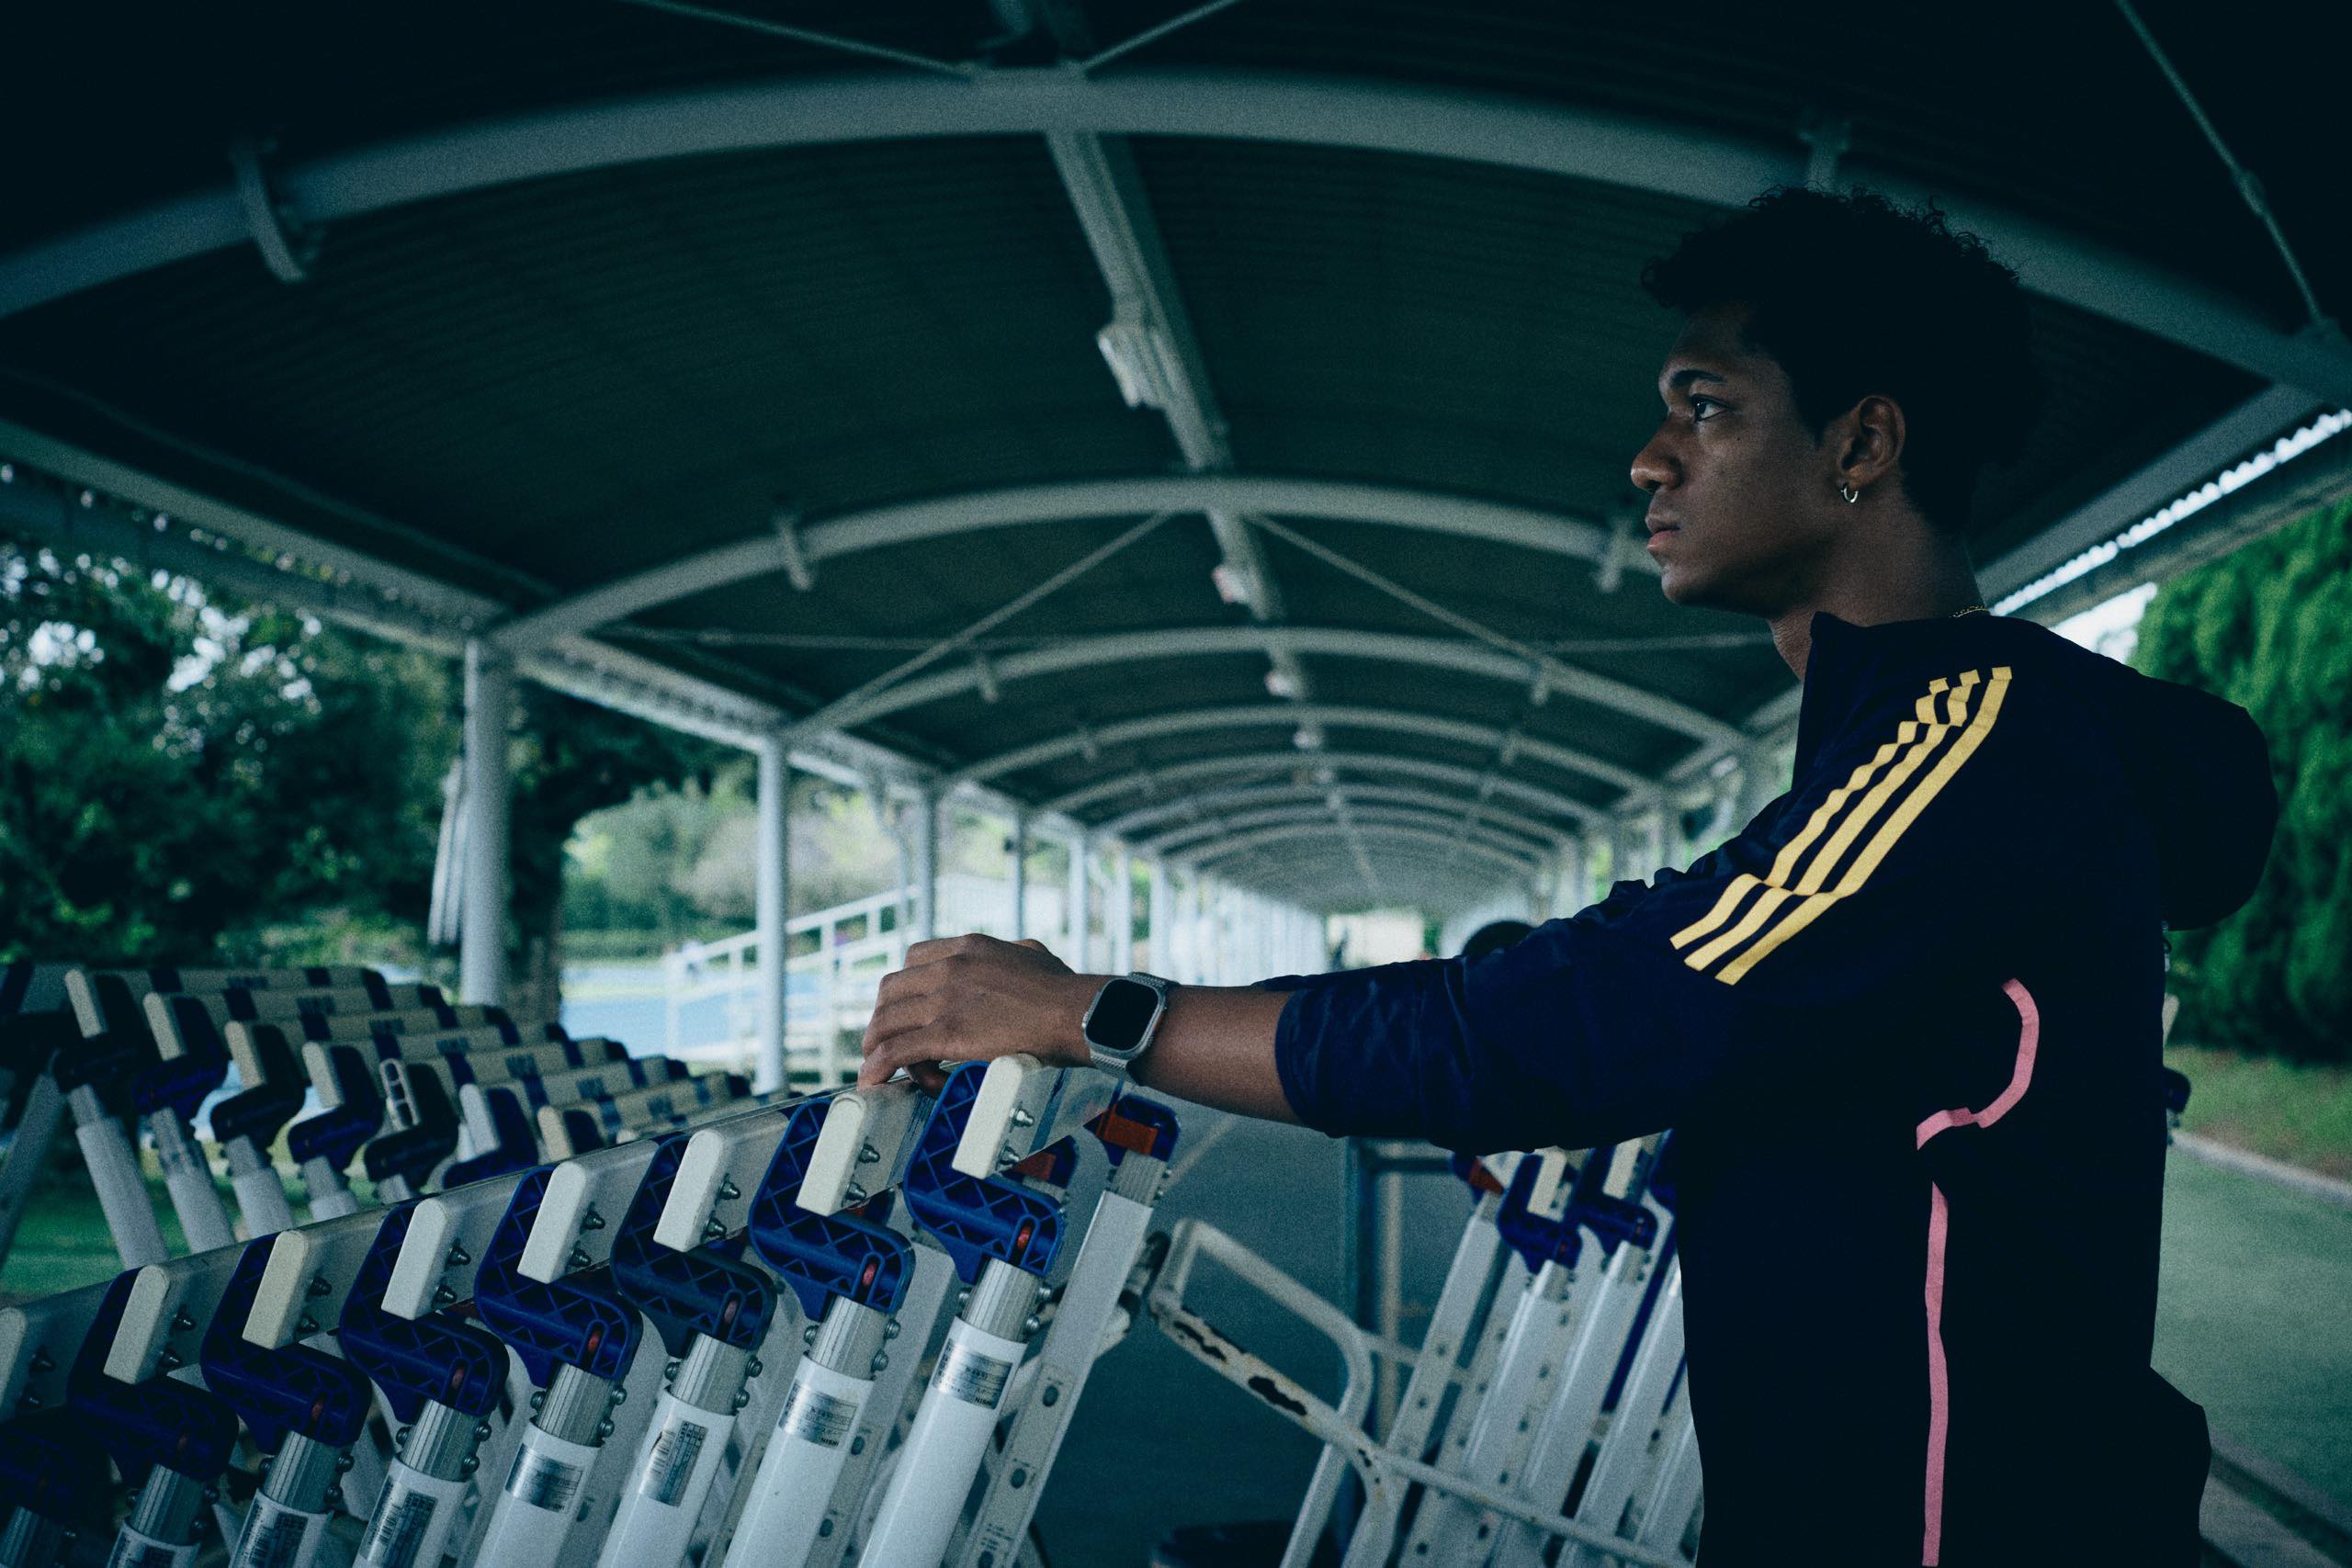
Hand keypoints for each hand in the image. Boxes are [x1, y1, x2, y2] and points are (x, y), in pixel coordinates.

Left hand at [859, 934, 1098, 1090]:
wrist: (1077, 1013)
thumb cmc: (1067, 992)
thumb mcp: (1035, 954)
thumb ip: (1016, 953)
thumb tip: (1022, 957)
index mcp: (969, 948)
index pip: (913, 958)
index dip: (904, 988)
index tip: (908, 1009)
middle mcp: (950, 967)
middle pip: (891, 990)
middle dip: (885, 1019)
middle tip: (893, 1044)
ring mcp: (944, 1000)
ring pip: (886, 1022)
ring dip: (878, 1047)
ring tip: (879, 1070)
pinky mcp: (946, 1033)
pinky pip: (895, 1050)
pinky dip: (877, 1067)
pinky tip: (873, 1082)